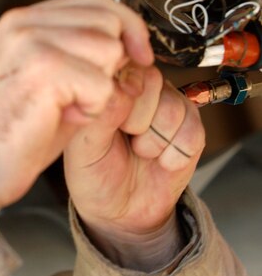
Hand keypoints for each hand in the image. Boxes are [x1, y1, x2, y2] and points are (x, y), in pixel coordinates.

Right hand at [0, 0, 153, 213]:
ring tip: (67, 105)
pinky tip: (62, 117)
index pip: (93, 1)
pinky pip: (102, 85)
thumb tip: (124, 43)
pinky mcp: (44, 69)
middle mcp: (23, 23)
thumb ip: (75, 50)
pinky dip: (92, 109)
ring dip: (100, 87)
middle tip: (85, 92)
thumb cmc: (10, 130)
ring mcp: (31, 42)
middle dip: (113, 61)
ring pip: (109, 50)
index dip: (125, 26)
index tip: (138, 53)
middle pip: (107, 22)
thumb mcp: (43, 76)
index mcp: (22, 21)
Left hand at [63, 65, 204, 270]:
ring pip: (173, 108)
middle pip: (151, 81)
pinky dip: (173, 155)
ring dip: (154, 141)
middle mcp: (139, 89)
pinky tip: (159, 161)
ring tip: (139, 151)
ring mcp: (167, 105)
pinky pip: (192, 132)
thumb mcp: (83, 147)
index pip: (122, 64)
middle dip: (135, 119)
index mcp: (107, 85)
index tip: (111, 121)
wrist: (120, 211)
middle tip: (124, 138)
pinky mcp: (191, 127)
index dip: (121, 93)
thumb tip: (121, 88)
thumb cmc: (93, 174)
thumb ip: (100, 114)